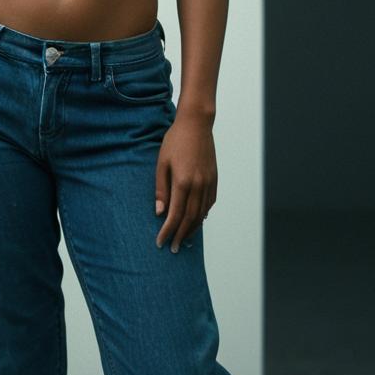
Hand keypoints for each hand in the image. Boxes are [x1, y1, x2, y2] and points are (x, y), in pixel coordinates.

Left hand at [154, 111, 216, 252]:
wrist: (197, 125)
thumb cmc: (175, 141)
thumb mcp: (161, 163)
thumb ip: (161, 189)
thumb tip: (159, 212)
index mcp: (183, 182)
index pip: (175, 215)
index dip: (168, 231)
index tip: (160, 242)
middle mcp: (198, 186)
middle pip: (190, 219)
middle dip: (180, 235)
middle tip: (173, 248)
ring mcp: (208, 184)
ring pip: (201, 214)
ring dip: (192, 229)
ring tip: (183, 239)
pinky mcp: (214, 180)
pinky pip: (209, 204)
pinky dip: (202, 216)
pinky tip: (196, 221)